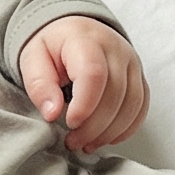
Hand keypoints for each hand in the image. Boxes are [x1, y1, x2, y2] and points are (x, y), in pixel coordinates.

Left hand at [19, 15, 148, 152]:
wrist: (74, 30)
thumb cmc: (52, 46)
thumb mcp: (32, 58)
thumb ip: (39, 84)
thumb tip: (52, 113)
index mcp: (85, 39)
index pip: (94, 74)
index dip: (84, 105)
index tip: (69, 122)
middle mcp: (116, 49)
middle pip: (115, 93)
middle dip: (94, 126)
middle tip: (73, 141)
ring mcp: (132, 63)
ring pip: (132, 103)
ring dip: (110, 131)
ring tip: (87, 144)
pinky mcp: (139, 77)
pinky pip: (141, 106)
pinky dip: (126, 128)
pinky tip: (107, 138)